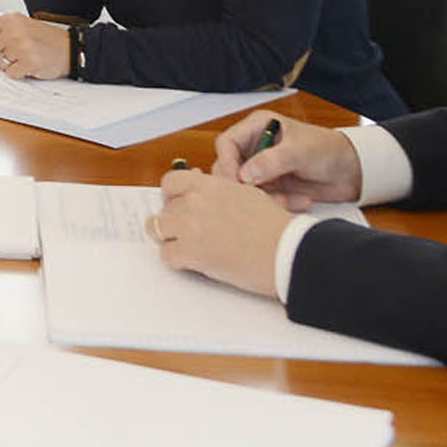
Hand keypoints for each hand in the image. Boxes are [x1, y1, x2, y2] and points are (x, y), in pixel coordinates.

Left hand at [0, 12, 69, 77]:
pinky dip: (18, 73)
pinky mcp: (29, 62)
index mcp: (9, 19)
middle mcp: (13, 31)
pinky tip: (28, 65)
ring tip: (22, 57)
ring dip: (8, 65)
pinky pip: (10, 74)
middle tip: (10, 52)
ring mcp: (21, 47)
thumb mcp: (18, 24)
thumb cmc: (43, 37)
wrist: (70, 47)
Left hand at [153, 165, 294, 296]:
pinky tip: (197, 264)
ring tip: (193, 250)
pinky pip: (166, 255)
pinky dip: (178, 261)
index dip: (172, 197)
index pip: (170, 182)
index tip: (179, 207)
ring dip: (172, 240)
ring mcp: (189, 225)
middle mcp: (195, 201)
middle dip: (174, 222)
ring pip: (157, 229)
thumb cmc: (276, 228)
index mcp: (210, 185)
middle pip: (164, 209)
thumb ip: (219, 191)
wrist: (288, 252)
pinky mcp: (190, 252)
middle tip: (190, 235)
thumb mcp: (247, 195)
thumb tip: (201, 187)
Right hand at [211, 110, 361, 209]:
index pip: (227, 144)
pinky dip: (280, 203)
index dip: (227, 163)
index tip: (238, 182)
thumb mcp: (300, 151)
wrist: (353, 172)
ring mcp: (263, 167)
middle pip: (230, 167)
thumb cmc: (329, 150)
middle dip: (244, 185)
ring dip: (265, 197)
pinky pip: (263, 199)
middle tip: (257, 197)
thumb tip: (245, 175)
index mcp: (257, 127)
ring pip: (246, 187)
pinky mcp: (273, 185)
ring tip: (286, 200)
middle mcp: (256, 146)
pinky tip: (300, 200)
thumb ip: (272, 161)